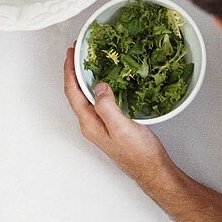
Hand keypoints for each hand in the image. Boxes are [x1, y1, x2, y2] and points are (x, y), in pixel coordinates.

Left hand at [63, 48, 172, 184]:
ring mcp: (101, 124)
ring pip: (87, 95)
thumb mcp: (121, 127)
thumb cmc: (139, 153)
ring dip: (86, 76)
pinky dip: (100, 85)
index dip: (69, 70)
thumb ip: (106, 106)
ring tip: (89, 60)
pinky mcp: (111, 124)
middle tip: (78, 51)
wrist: (152, 170)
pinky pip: (100, 100)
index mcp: (89, 123)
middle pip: (76, 92)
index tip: (71, 52)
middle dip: (74, 70)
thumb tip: (99, 86)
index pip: (72, 91)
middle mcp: (91, 123)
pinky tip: (108, 79)